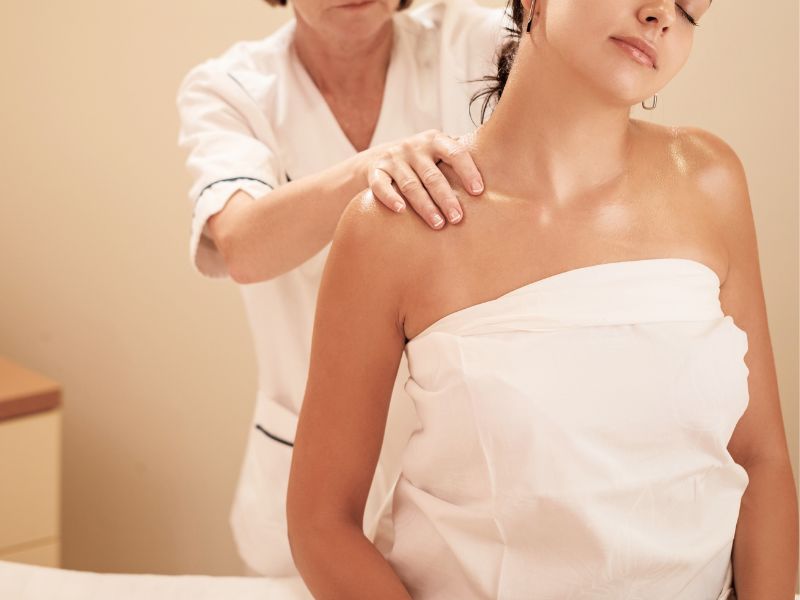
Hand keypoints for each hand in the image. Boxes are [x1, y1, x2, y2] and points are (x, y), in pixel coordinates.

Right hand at [367, 130, 483, 228]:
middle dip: (447, 198)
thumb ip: (464, 160)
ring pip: (410, 184)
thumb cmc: (424, 163)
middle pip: (433, 175)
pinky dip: (390, 198)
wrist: (378, 159)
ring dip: (424, 205)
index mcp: (435, 140)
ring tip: (438, 224)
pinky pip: (381, 186)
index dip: (468, 171)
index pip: (455, 153)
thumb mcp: (441, 155)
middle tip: (458, 219)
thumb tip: (511, 171)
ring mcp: (393, 159)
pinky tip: (401, 210)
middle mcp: (414, 147)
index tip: (479, 192)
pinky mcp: (375, 172)